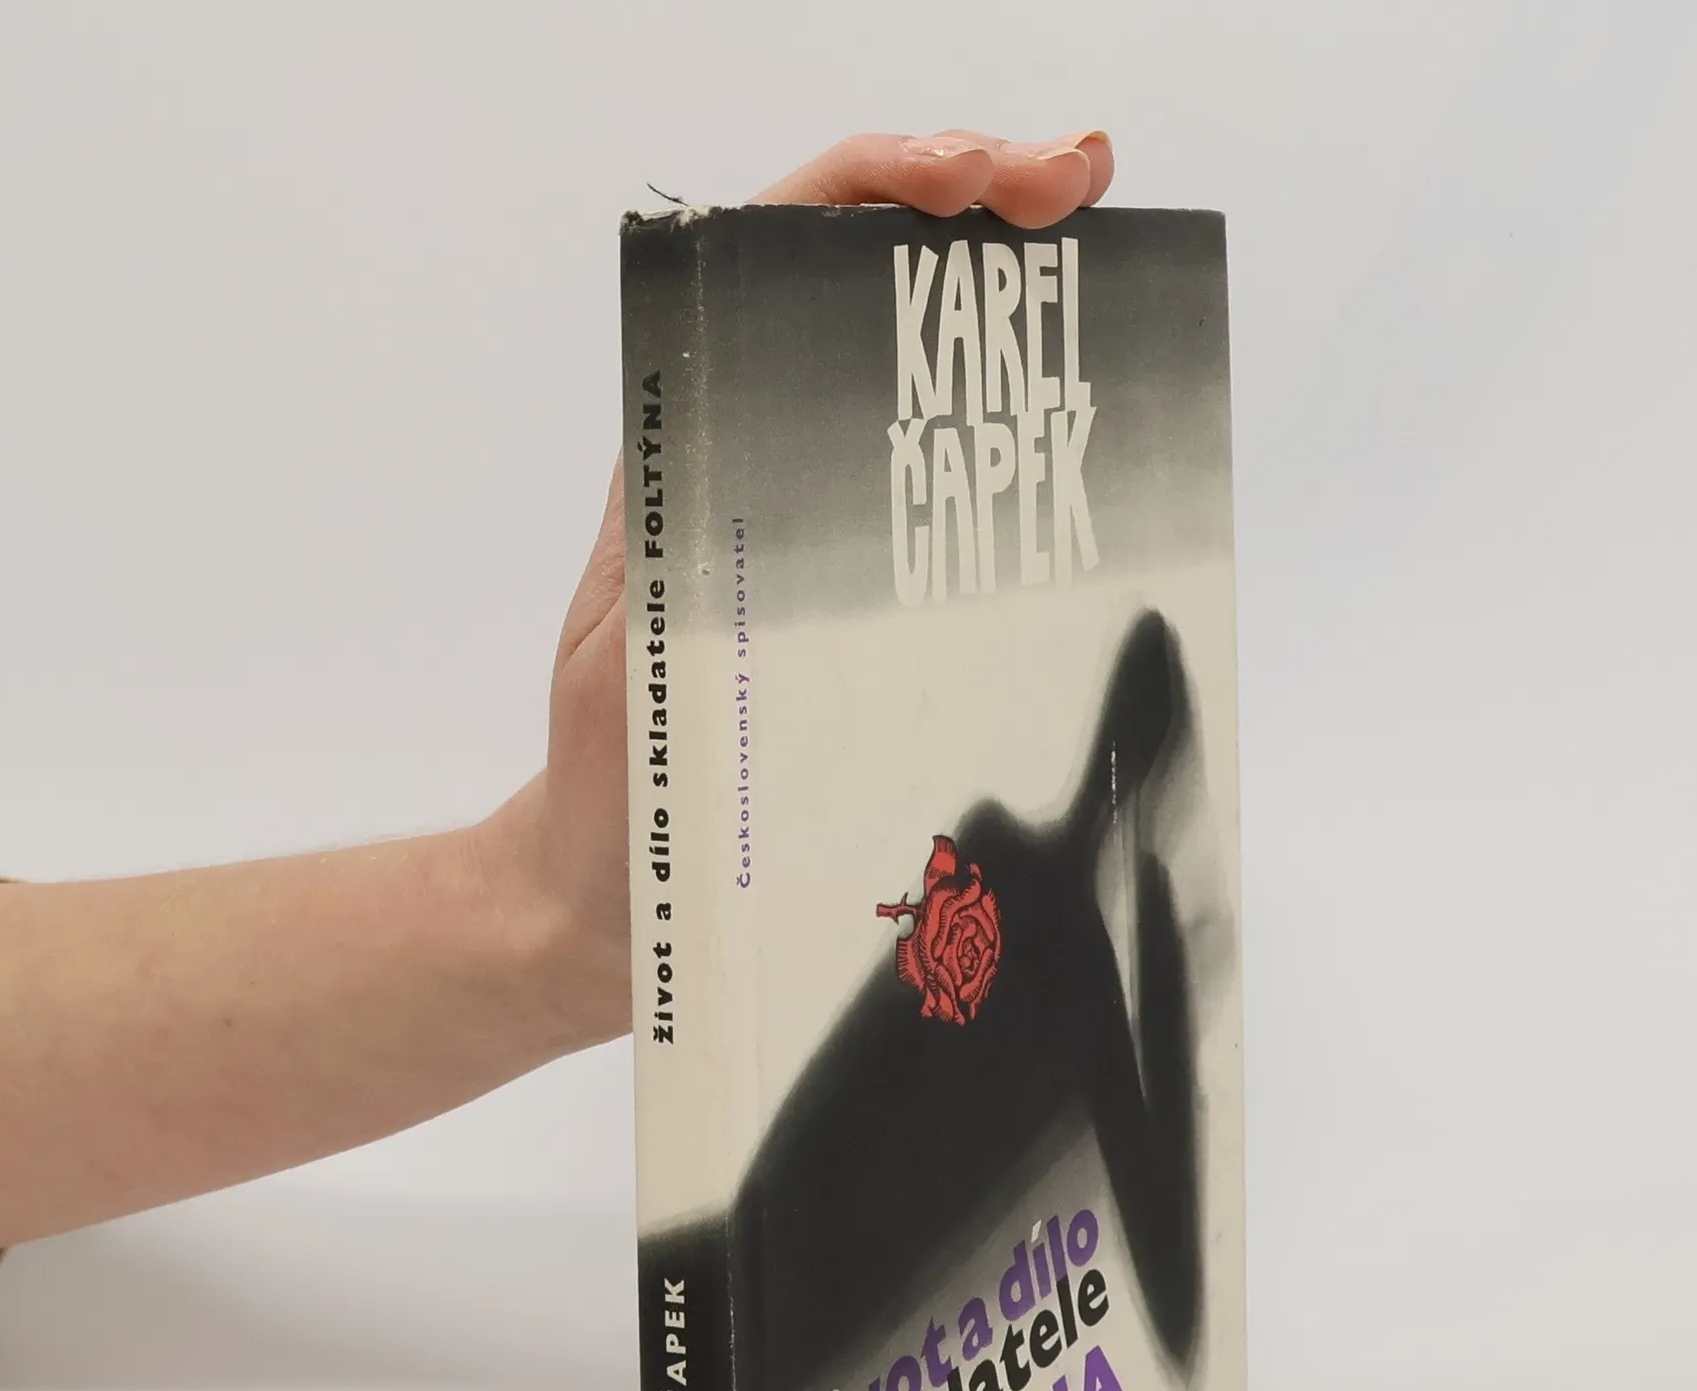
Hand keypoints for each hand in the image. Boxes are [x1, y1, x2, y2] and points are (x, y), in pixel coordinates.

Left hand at [472, 130, 1115, 1045]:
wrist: (607, 904)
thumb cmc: (614, 798)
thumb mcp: (640, 656)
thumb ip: (682, 551)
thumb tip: (756, 428)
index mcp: (687, 447)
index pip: (773, 249)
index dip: (877, 187)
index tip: (980, 184)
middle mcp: (748, 458)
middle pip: (858, 271)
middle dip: (970, 196)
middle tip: (1076, 182)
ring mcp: (805, 520)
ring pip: (905, 358)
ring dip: (998, 287)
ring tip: (1089, 238)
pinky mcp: (848, 591)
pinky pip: (934, 480)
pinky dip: (1004, 422)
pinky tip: (1071, 411)